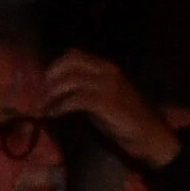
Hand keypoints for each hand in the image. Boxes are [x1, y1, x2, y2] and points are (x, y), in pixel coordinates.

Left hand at [43, 50, 182, 169]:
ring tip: (43, 107)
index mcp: (105, 67)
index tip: (42, 82)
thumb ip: (83, 91)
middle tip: (40, 95)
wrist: (150, 135)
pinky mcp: (107, 102)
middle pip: (69, 62)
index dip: (54, 66)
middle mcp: (106, 71)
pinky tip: (53, 114)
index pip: (74, 55)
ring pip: (71, 79)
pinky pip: (76, 99)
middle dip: (50, 77)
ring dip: (52, 94)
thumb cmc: (124, 120)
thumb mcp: (102, 99)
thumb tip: (56, 93)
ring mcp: (107, 85)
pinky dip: (61, 106)